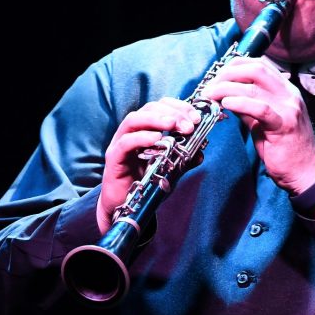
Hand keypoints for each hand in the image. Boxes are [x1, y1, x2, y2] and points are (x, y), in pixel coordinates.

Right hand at [99, 97, 200, 232]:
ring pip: (133, 120)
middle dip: (171, 112)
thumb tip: (200, 152)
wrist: (126, 207)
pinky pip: (125, 143)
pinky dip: (141, 138)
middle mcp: (131, 132)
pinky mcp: (114, 159)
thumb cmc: (145, 184)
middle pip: (148, 109)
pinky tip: (156, 140)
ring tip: (173, 125)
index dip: (179, 107)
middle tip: (189, 125)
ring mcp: (120, 144)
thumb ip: (183, 160)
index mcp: (145, 130)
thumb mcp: (170, 170)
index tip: (196, 117)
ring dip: (156, 119)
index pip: (160, 107)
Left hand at [200, 57, 314, 195]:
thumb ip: (248, 108)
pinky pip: (260, 108)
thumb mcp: (263, 123)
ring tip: (211, 95)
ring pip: (254, 86)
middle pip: (256, 69)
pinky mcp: (284, 125)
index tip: (218, 75)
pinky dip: (240, 103)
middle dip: (228, 73)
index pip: (260, 65)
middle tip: (211, 86)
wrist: (305, 172)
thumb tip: (227, 97)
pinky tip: (226, 104)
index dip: (236, 65)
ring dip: (226, 88)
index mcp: (286, 91)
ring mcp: (288, 109)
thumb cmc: (285, 150)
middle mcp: (289, 95)